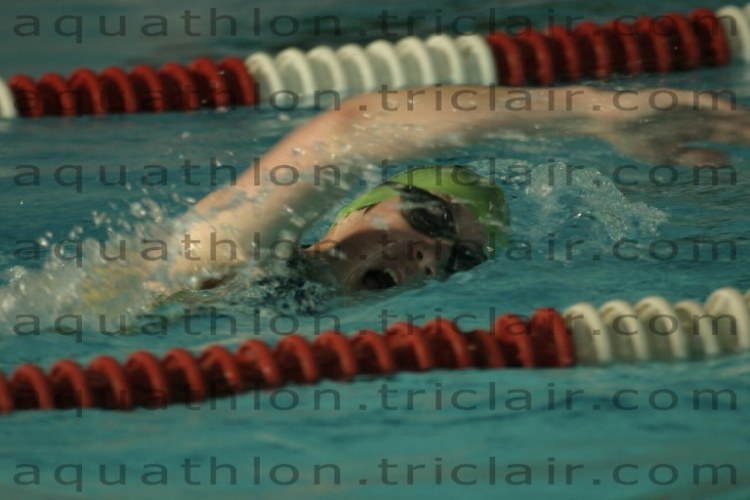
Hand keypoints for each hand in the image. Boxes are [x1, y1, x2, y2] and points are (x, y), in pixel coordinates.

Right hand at [590, 89, 749, 164]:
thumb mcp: (669, 155)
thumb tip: (727, 160)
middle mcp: (691, 118)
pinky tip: (729, 111)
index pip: (722, 135)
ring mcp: (684, 108)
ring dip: (736, 118)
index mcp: (690, 131)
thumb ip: (698, 156)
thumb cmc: (632, 137)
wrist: (607, 121)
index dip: (741, 139)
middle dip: (743, 131)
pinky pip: (697, 102)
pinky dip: (713, 106)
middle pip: (725, 124)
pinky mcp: (672, 99)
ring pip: (717, 113)